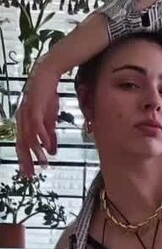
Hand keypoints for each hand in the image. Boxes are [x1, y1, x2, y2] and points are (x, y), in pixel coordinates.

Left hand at [15, 60, 60, 176]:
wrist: (48, 73)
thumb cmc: (47, 94)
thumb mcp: (50, 119)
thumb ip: (50, 135)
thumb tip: (51, 152)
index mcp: (24, 122)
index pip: (22, 144)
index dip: (25, 159)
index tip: (30, 173)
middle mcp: (22, 119)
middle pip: (22, 143)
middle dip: (26, 160)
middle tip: (30, 175)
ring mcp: (27, 112)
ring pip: (29, 136)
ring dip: (36, 152)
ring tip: (43, 164)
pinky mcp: (35, 106)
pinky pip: (36, 124)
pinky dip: (41, 136)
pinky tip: (46, 146)